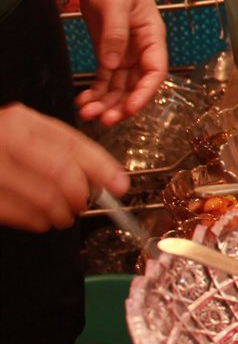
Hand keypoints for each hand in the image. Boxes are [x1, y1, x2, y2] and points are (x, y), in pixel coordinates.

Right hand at [0, 103, 126, 231]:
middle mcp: (3, 140)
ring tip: (63, 215)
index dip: (102, 167)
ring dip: (61, 213)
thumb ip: (59, 149)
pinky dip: (36, 221)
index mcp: (21, 122)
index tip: (120, 185)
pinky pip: (17, 214)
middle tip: (85, 203)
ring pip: (42, 197)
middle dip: (81, 194)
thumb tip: (102, 177)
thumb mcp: (24, 134)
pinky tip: (40, 220)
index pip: (73, 145)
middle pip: (60, 172)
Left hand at [75, 0, 166, 126]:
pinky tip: (84, 100)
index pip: (155, 72)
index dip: (144, 93)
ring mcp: (124, 49)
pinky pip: (104, 76)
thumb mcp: (115, 3)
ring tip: (87, 112)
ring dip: (106, 101)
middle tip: (103, 119)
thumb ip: (115, 35)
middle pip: (136, 84)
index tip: (128, 109)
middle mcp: (141, 47)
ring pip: (119, 84)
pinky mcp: (107, 48)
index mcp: (152, 36)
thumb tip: (113, 65)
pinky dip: (96, 90)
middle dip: (121, 104)